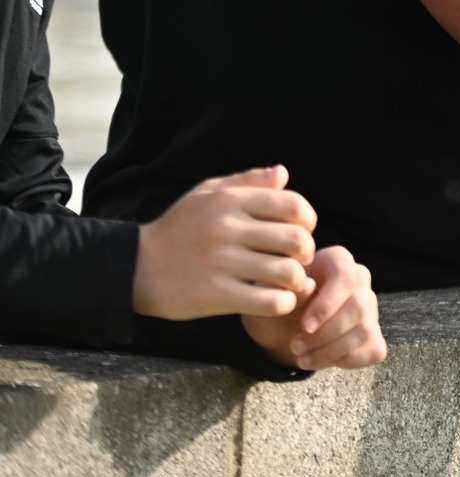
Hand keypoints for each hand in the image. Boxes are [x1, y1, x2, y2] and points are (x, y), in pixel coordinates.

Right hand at [132, 165, 316, 319]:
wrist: (133, 268)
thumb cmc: (177, 228)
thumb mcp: (206, 194)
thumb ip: (247, 182)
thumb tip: (284, 174)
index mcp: (230, 201)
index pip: (293, 205)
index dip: (308, 220)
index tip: (300, 231)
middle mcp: (228, 229)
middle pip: (297, 240)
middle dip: (306, 252)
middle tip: (297, 260)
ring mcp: (222, 264)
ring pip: (289, 273)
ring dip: (297, 281)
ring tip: (286, 282)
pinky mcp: (216, 296)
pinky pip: (271, 301)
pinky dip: (283, 302)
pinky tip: (274, 299)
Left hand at [242, 245, 385, 371]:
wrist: (279, 329)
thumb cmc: (277, 306)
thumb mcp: (271, 295)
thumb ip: (287, 288)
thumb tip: (308, 287)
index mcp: (337, 260)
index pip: (345, 278)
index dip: (327, 305)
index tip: (304, 326)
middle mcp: (360, 279)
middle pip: (358, 306)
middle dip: (326, 333)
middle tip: (295, 346)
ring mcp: (370, 307)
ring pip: (364, 330)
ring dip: (330, 351)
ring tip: (302, 358)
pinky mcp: (373, 334)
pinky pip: (372, 349)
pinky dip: (347, 360)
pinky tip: (322, 360)